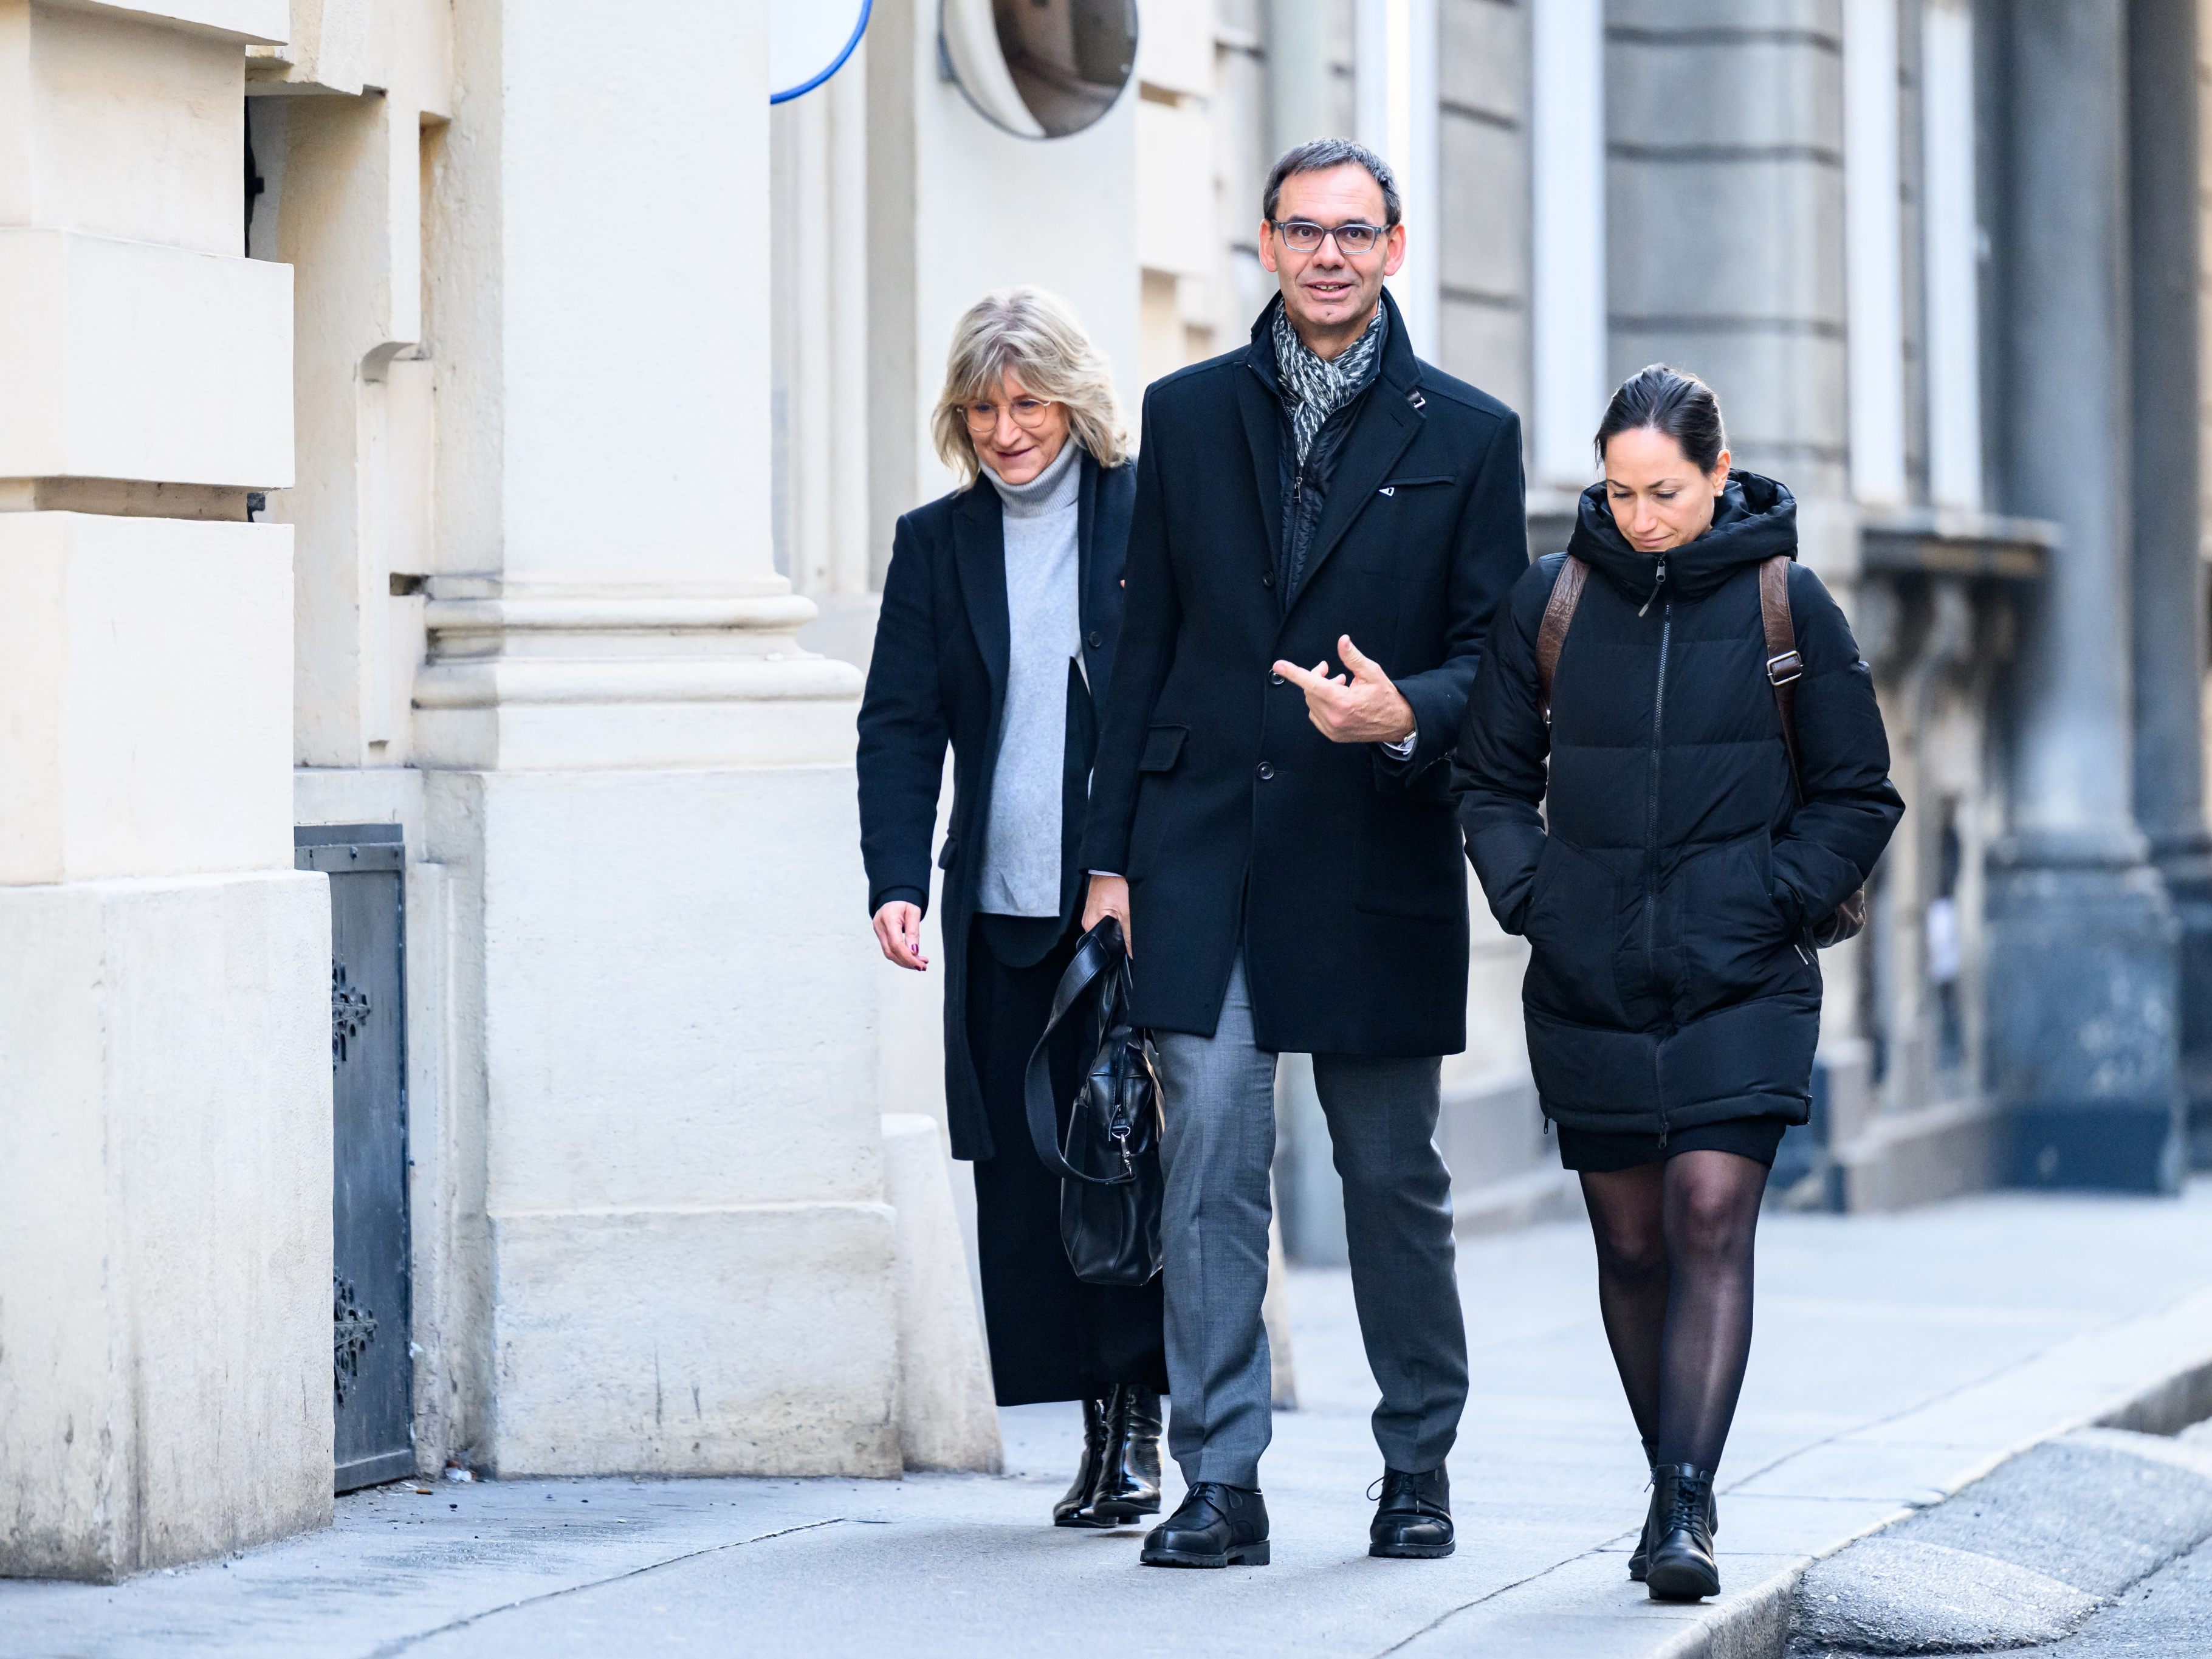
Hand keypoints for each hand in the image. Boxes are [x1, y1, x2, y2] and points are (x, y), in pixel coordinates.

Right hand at [872, 901, 927, 970]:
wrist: (893, 896)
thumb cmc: (905, 902)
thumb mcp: (914, 912)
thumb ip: (913, 931)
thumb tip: (914, 952)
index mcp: (888, 918)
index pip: (896, 944)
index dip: (908, 957)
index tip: (921, 964)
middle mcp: (879, 926)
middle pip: (891, 952)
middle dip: (908, 962)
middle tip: (923, 967)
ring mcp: (878, 932)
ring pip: (889, 954)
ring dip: (905, 962)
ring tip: (920, 964)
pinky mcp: (880, 936)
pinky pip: (889, 950)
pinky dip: (901, 957)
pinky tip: (912, 958)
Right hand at [1082, 874, 1132, 957]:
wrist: (1111, 863)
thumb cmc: (1116, 882)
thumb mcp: (1127, 911)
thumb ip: (1129, 935)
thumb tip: (1132, 954)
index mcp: (1090, 924)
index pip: (1104, 946)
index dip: (1119, 948)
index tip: (1130, 945)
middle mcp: (1088, 920)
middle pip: (1106, 937)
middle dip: (1120, 936)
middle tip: (1131, 926)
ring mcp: (1092, 912)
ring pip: (1109, 927)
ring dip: (1119, 925)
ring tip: (1127, 916)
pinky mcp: (1098, 906)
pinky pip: (1108, 918)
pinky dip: (1117, 917)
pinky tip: (1124, 911)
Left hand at [1272, 634, 1415, 744]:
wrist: (1396, 723)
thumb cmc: (1385, 697)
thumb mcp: (1372, 672)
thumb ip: (1353, 657)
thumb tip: (1342, 641)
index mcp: (1342, 701)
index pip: (1312, 683)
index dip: (1293, 673)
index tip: (1278, 665)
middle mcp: (1334, 717)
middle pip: (1310, 691)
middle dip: (1317, 677)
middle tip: (1331, 671)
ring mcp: (1332, 729)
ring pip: (1312, 703)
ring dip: (1320, 691)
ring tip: (1339, 685)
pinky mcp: (1332, 735)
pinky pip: (1316, 715)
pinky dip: (1321, 704)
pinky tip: (1337, 700)